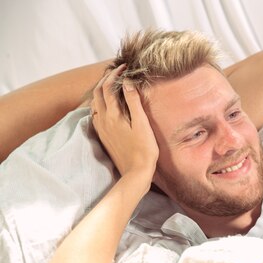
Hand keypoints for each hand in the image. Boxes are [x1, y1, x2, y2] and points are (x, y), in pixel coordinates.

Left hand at [91, 64, 158, 178]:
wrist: (135, 173)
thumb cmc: (144, 149)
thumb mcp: (142, 124)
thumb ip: (134, 102)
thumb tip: (127, 82)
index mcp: (113, 115)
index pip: (108, 87)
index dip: (115, 74)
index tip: (125, 67)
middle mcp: (103, 120)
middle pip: (97, 92)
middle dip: (105, 80)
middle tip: (117, 73)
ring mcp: (101, 129)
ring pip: (94, 103)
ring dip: (101, 91)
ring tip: (112, 86)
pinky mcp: (103, 136)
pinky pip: (96, 114)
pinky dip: (100, 104)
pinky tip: (107, 106)